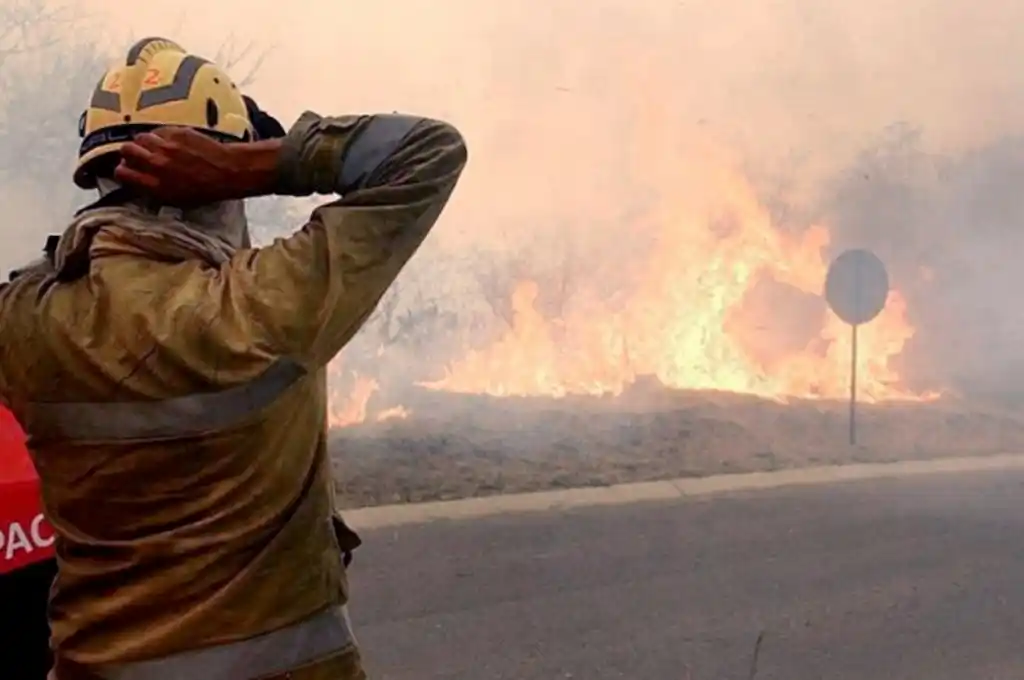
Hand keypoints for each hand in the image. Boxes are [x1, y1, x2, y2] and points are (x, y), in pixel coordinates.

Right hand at [114, 127, 280, 204]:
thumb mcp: (175, 199)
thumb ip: (152, 189)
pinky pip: (158, 131)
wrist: (227, 171)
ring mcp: (166, 146)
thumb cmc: (204, 190)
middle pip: (126, 150)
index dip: (122, 171)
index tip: (127, 170)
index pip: (121, 173)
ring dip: (145, 143)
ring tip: (155, 148)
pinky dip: (160, 136)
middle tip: (138, 156)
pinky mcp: (176, 133)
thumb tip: (135, 179)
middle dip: (129, 153)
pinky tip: (170, 142)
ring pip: (141, 137)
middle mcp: (156, 164)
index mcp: (155, 185)